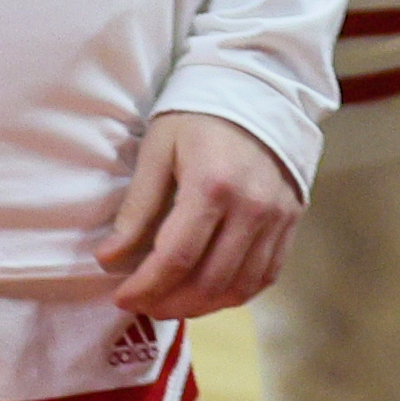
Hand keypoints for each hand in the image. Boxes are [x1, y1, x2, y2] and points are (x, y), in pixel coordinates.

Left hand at [96, 110, 301, 317]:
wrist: (256, 94)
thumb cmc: (196, 118)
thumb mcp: (157, 151)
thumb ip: (136, 208)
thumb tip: (109, 259)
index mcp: (213, 186)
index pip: (177, 257)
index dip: (146, 285)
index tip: (120, 297)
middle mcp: (252, 209)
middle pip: (209, 281)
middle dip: (169, 302)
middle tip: (140, 304)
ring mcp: (277, 220)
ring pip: (239, 287)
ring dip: (200, 306)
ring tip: (167, 304)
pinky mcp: (290, 225)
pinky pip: (264, 277)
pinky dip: (233, 294)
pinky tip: (205, 294)